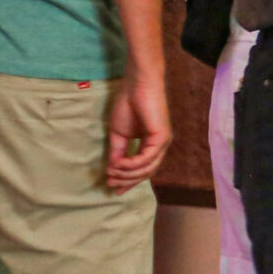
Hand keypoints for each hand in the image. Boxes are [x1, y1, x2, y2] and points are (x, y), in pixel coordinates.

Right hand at [106, 69, 171, 191]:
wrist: (137, 85)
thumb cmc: (128, 104)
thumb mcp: (118, 134)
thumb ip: (118, 152)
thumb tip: (113, 169)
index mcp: (151, 145)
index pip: (142, 169)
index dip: (128, 180)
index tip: (113, 188)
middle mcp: (159, 146)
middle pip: (146, 173)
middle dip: (126, 180)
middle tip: (110, 183)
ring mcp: (162, 142)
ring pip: (147, 168)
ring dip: (128, 174)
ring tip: (112, 173)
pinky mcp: (162, 137)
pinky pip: (147, 158)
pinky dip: (132, 163)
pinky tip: (119, 164)